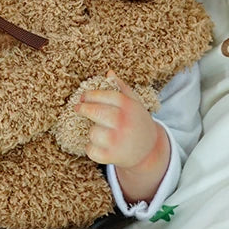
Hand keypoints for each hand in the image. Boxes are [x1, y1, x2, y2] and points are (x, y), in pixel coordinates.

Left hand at [75, 71, 170, 203]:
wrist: (150, 151)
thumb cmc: (138, 122)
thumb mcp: (135, 104)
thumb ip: (122, 88)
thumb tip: (109, 73)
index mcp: (129, 107)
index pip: (105, 96)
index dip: (91, 95)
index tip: (83, 96)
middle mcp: (123, 122)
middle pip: (95, 111)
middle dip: (83, 109)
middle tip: (78, 108)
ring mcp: (117, 140)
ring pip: (92, 132)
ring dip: (93, 132)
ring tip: (101, 132)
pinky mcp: (112, 156)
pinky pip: (91, 150)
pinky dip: (92, 149)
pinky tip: (100, 146)